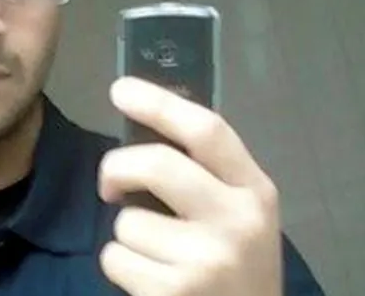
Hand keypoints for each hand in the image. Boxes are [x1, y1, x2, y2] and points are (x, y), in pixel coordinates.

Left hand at [98, 77, 281, 295]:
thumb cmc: (237, 266)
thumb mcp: (239, 214)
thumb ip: (206, 175)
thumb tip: (144, 126)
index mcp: (255, 191)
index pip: (207, 130)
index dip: (159, 104)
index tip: (121, 90)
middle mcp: (237, 220)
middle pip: (156, 164)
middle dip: (116, 167)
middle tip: (109, 185)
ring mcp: (206, 260)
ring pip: (127, 221)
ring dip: (126, 235)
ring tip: (155, 254)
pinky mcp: (175, 293)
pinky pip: (114, 258)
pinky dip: (120, 265)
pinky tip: (149, 279)